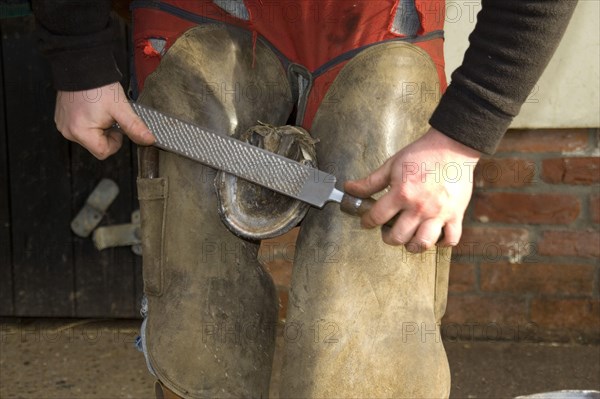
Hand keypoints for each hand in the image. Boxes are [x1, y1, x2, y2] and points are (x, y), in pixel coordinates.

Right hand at [54, 83, 154, 158]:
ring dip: (97, 127)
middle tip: (108, 115)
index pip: (104, 152)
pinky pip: (80, 128)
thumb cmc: (99, 86)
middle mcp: (68, 131)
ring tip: (98, 109)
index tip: (116, 125)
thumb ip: (135, 127)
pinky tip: (90, 108)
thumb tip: (150, 140)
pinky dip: (88, 122)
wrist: (81, 65)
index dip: (115, 141)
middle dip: (106, 133)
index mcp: (81, 132)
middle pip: (96, 145)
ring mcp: (63, 125)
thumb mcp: (120, 108)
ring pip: (89, 138)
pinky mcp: (61, 118)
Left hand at [344, 127, 479, 251]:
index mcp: (402, 193)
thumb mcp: (392, 165)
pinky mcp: (456, 214)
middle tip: (388, 231)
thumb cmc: (422, 154)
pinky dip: (441, 242)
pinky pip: (451, 239)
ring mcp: (439, 213)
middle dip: (388, 237)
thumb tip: (349, 188)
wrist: (453, 146)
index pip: (376, 217)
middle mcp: (420, 207)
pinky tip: (433, 235)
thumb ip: (370, 182)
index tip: (367, 222)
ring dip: (412, 245)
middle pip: (398, 237)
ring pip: (423, 243)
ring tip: (409, 238)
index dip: (367, 222)